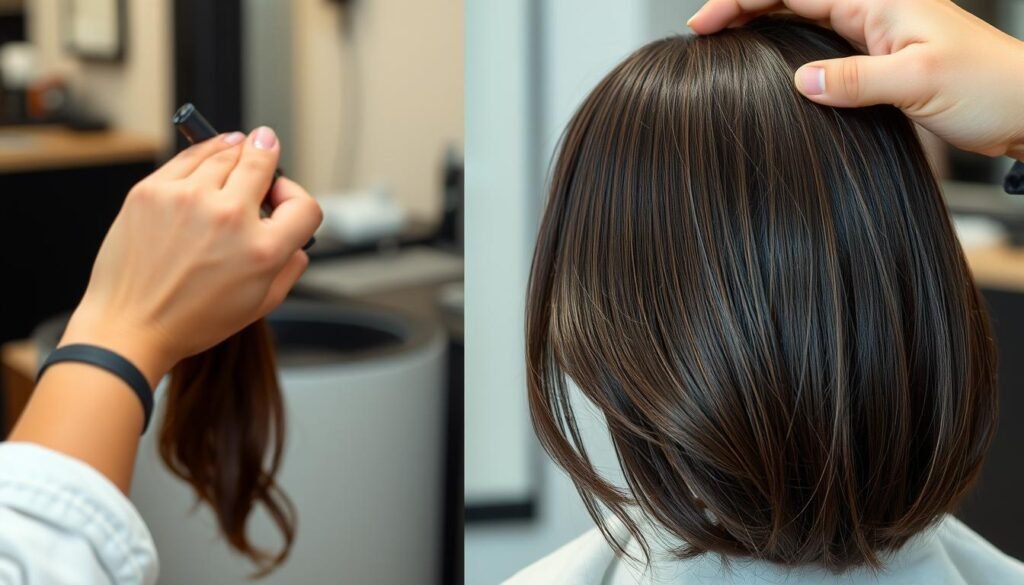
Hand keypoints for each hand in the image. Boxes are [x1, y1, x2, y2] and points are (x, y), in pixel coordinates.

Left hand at [60, 127, 322, 384]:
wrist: (130, 325)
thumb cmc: (191, 319)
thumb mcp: (260, 304)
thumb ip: (291, 267)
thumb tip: (298, 240)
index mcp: (262, 251)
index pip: (304, 204)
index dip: (296, 197)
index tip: (281, 194)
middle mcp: (229, 218)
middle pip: (262, 160)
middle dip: (268, 152)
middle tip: (266, 149)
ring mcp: (188, 199)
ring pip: (226, 151)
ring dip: (237, 149)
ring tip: (237, 152)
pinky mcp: (153, 190)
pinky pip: (189, 156)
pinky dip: (204, 152)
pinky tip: (208, 157)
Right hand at [688, 0, 1023, 159]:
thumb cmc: (989, 86)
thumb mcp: (918, 82)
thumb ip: (854, 80)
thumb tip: (798, 82)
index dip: (742, 0)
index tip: (704, 23)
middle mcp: (873, 6)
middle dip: (741, 6)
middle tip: (701, 31)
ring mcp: (874, 29)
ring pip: (801, 15)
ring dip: (760, 22)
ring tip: (722, 41)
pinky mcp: (877, 55)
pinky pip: (818, 40)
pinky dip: (784, 45)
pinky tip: (768, 62)